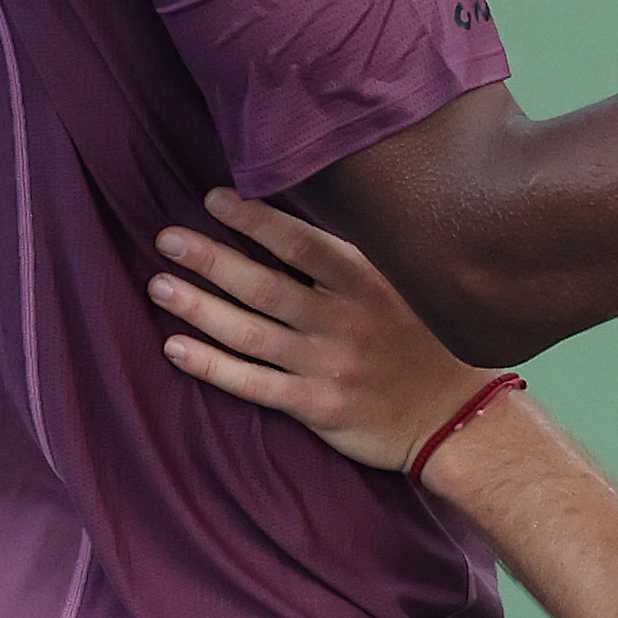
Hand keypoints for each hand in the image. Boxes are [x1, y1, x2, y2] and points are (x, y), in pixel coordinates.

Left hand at [153, 189, 498, 473]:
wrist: (458, 417)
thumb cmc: (425, 343)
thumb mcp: (405, 287)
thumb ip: (354, 261)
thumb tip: (297, 219)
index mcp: (366, 283)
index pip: (299, 243)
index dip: (253, 219)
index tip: (214, 200)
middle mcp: (343, 322)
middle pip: (263, 285)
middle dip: (210, 259)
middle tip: (166, 239)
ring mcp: (328, 366)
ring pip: (249, 333)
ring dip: (199, 308)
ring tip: (159, 286)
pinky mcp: (317, 407)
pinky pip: (254, 385)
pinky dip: (212, 366)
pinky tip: (176, 349)